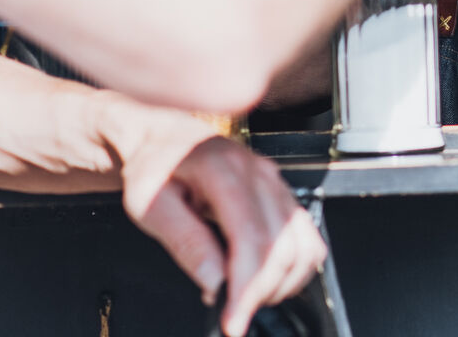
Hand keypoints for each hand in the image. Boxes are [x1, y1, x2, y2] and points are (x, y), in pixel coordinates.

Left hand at [107, 104, 326, 336]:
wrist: (165, 139)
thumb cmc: (154, 169)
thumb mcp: (150, 206)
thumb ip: (184, 242)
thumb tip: (214, 282)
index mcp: (225, 171)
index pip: (251, 237)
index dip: (247, 286)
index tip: (233, 322)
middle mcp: (260, 173)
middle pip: (283, 246)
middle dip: (262, 293)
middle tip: (235, 319)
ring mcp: (277, 182)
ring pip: (303, 244)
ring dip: (282, 283)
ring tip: (249, 300)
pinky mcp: (283, 194)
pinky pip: (307, 236)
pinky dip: (295, 267)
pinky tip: (268, 281)